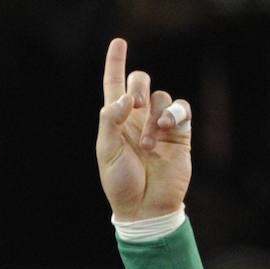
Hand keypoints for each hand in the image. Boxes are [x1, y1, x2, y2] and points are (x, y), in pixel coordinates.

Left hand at [97, 37, 191, 220]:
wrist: (144, 207)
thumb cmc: (120, 182)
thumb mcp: (106, 152)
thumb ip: (109, 121)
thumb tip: (123, 98)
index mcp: (114, 122)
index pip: (114, 86)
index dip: (115, 63)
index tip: (118, 42)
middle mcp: (136, 118)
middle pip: (140, 81)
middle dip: (137, 85)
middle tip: (132, 106)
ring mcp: (159, 124)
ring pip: (161, 96)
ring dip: (153, 116)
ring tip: (149, 144)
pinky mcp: (179, 133)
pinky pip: (181, 109)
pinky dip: (174, 114)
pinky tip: (166, 129)